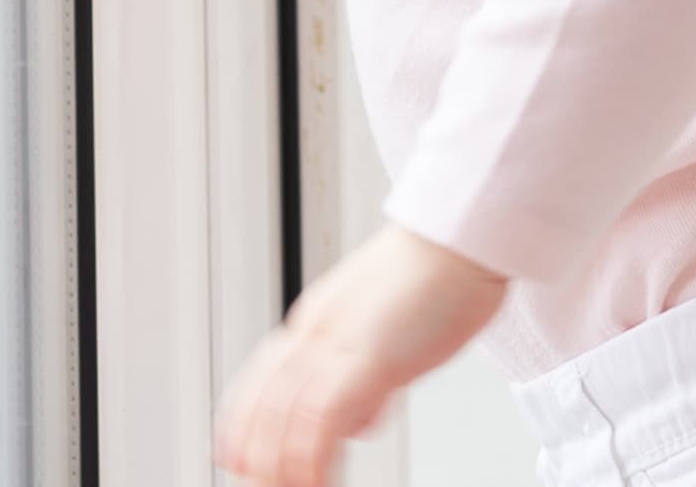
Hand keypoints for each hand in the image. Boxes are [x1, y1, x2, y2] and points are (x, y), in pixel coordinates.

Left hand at [213, 222, 509, 486]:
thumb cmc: (437, 275)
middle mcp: (319, 330)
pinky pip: (324, 416)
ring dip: (282, 464)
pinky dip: (314, 456)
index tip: (234, 455)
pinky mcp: (371, 357)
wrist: (461, 234)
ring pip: (287, 413)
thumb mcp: (386, 325)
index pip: (263, 377)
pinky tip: (318, 479)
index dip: (242, 421)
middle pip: (266, 400)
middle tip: (257, 484)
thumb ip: (364, 366)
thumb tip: (357, 414)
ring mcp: (341, 343)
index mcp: (318, 319)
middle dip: (256, 451)